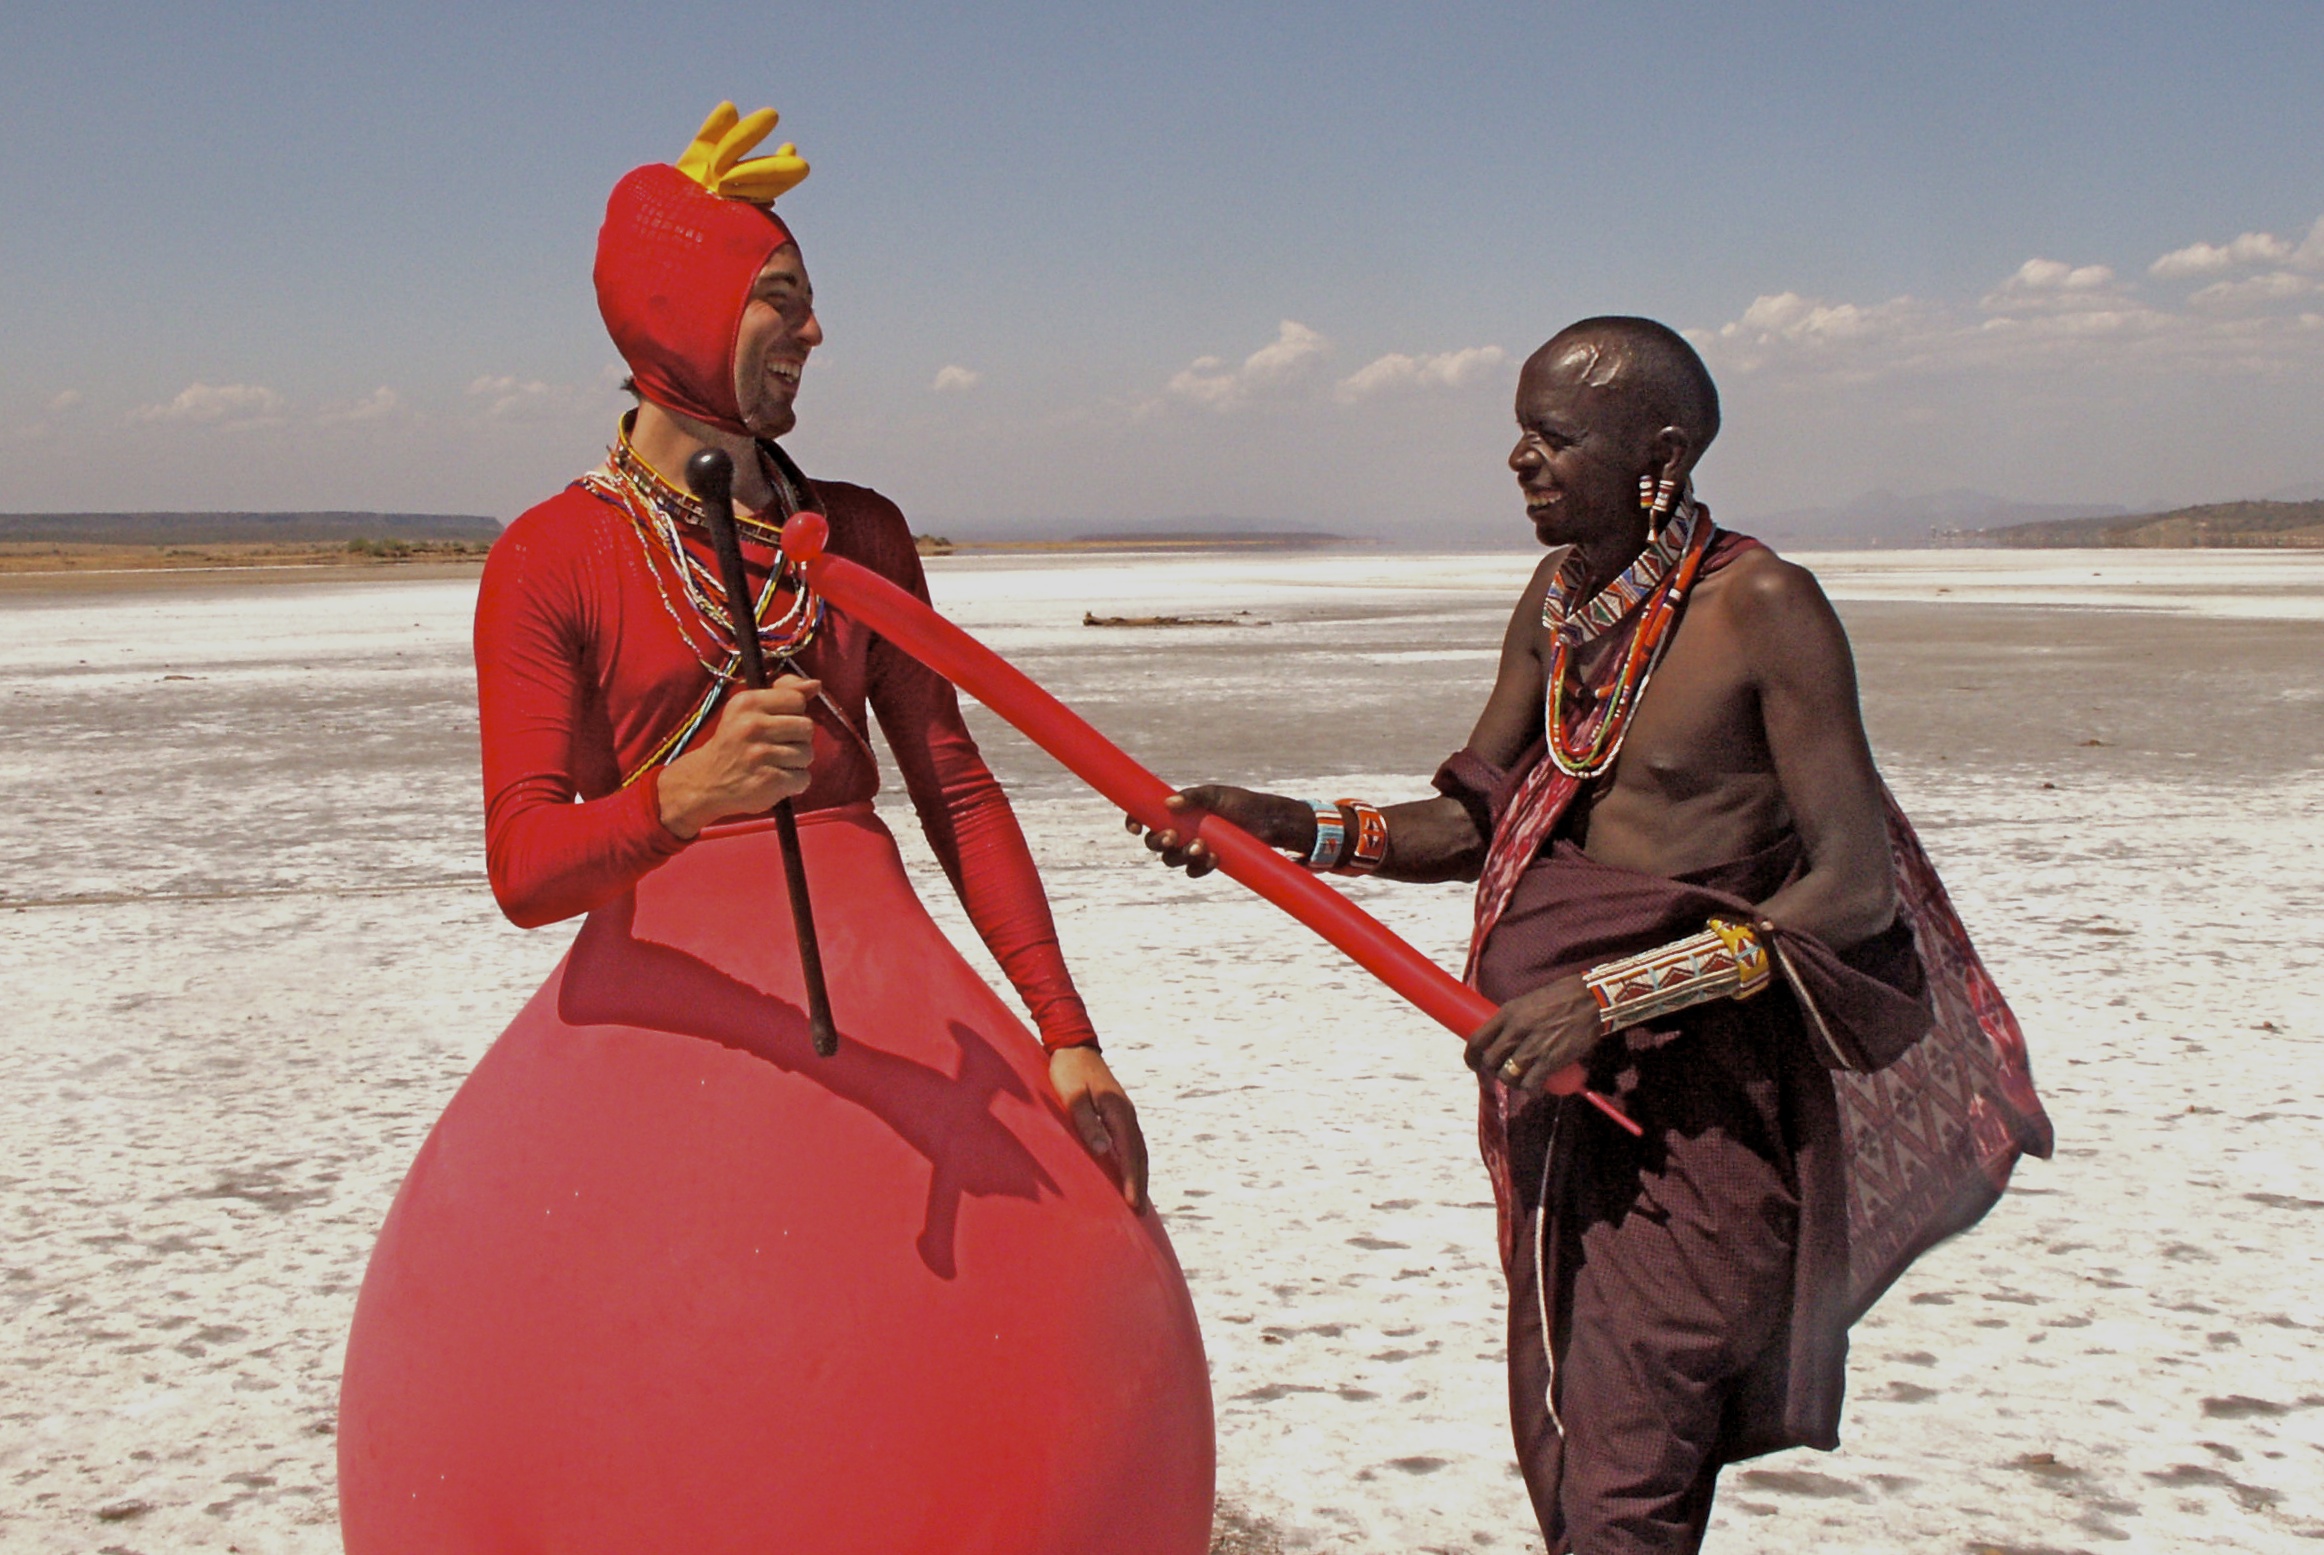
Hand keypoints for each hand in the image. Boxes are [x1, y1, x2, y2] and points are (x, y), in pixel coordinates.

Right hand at [656, 676, 819, 838]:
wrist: (706, 781)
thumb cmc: (734, 742)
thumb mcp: (749, 709)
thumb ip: (784, 692)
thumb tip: (815, 684)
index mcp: (747, 702)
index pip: (797, 700)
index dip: (793, 713)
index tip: (776, 724)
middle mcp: (752, 726)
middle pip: (807, 727)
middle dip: (798, 739)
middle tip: (776, 747)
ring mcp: (760, 754)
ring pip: (808, 753)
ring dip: (796, 762)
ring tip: (774, 764)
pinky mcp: (769, 781)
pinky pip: (803, 778)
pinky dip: (794, 783)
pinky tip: (775, 780)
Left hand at [1048, 1045, 1148, 1212]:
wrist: (1073, 1047)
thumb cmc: (1068, 1073)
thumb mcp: (1073, 1097)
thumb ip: (1087, 1123)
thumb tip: (1105, 1151)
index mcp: (1118, 1113)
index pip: (1130, 1154)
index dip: (1133, 1181)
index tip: (1134, 1205)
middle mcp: (1126, 1114)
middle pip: (1140, 1155)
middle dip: (1141, 1184)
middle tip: (1140, 1212)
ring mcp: (1124, 1113)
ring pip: (1137, 1149)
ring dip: (1139, 1174)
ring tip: (1138, 1198)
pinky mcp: (1117, 1112)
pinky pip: (1130, 1142)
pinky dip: (1133, 1161)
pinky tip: (1127, 1171)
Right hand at [1125, 786, 1312, 877]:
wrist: (1267, 822)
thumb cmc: (1241, 804)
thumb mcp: (1216, 795)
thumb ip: (1193, 797)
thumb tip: (1169, 803)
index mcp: (1178, 811)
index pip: (1146, 816)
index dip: (1134, 821)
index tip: (1134, 826)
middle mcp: (1181, 830)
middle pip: (1154, 843)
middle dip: (1159, 842)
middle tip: (1172, 836)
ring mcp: (1193, 847)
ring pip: (1172, 859)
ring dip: (1182, 855)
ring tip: (1202, 846)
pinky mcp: (1207, 862)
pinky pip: (1193, 871)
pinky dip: (1200, 867)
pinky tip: (1214, 857)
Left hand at [1465, 974, 1605, 1092]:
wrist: (1592, 999)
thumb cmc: (1560, 998)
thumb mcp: (1527, 1002)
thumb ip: (1513, 1020)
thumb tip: (1501, 1038)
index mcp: (1508, 1012)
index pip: (1477, 1040)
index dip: (1471, 1057)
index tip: (1474, 1064)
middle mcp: (1517, 1029)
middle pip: (1490, 1061)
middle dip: (1491, 1073)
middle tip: (1499, 1075)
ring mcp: (1534, 1046)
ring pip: (1508, 1076)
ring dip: (1511, 1082)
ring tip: (1519, 1081)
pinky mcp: (1551, 1060)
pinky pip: (1531, 1084)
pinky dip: (1531, 1090)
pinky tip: (1535, 1089)